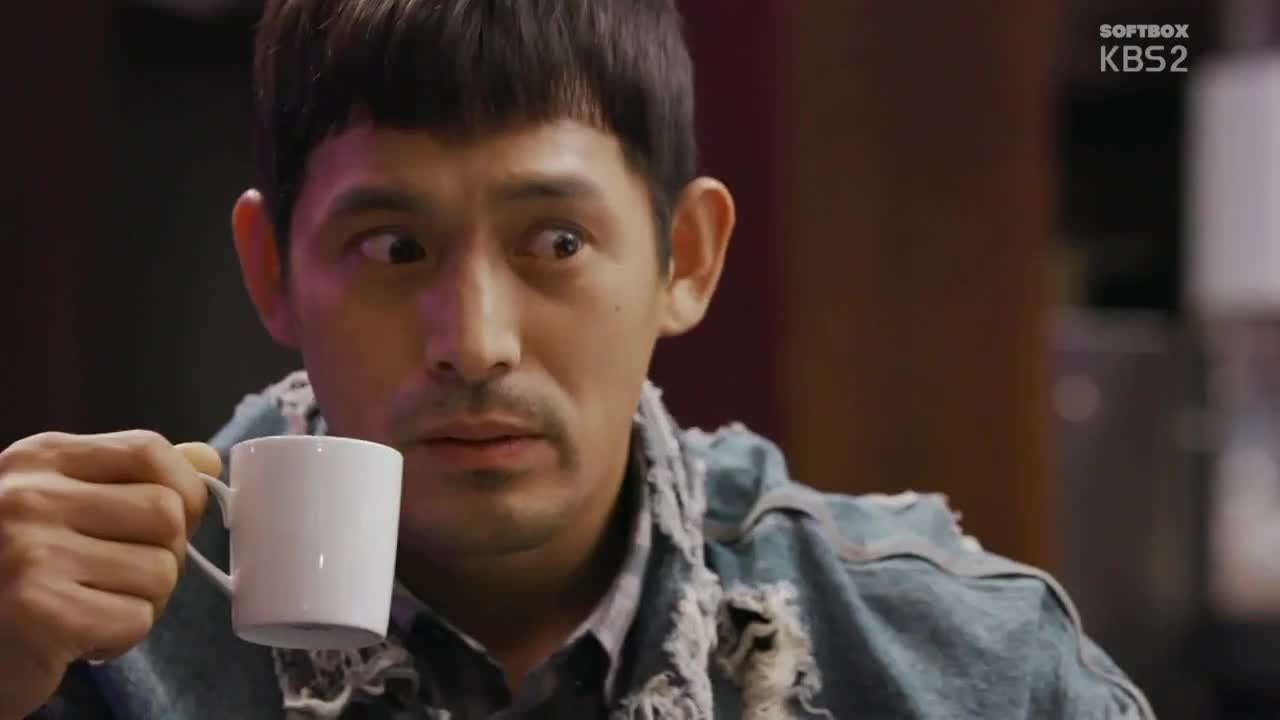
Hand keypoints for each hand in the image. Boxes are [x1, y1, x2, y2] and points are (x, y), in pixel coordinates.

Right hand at [0, 431, 218, 718]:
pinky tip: (80, 636)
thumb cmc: (17, 570)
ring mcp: (31, 553)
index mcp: (40, 459)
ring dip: (144, 601)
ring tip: (93, 605)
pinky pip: (137, 618)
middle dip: (164, 554)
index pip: (149, 450)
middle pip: (167, 514)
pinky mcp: (39, 612)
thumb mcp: (62, 502)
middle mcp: (31, 498)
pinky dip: (121, 636)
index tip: (172, 519)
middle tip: (120, 577)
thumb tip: (208, 461)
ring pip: (161, 571)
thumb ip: (132, 477)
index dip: (184, 488)